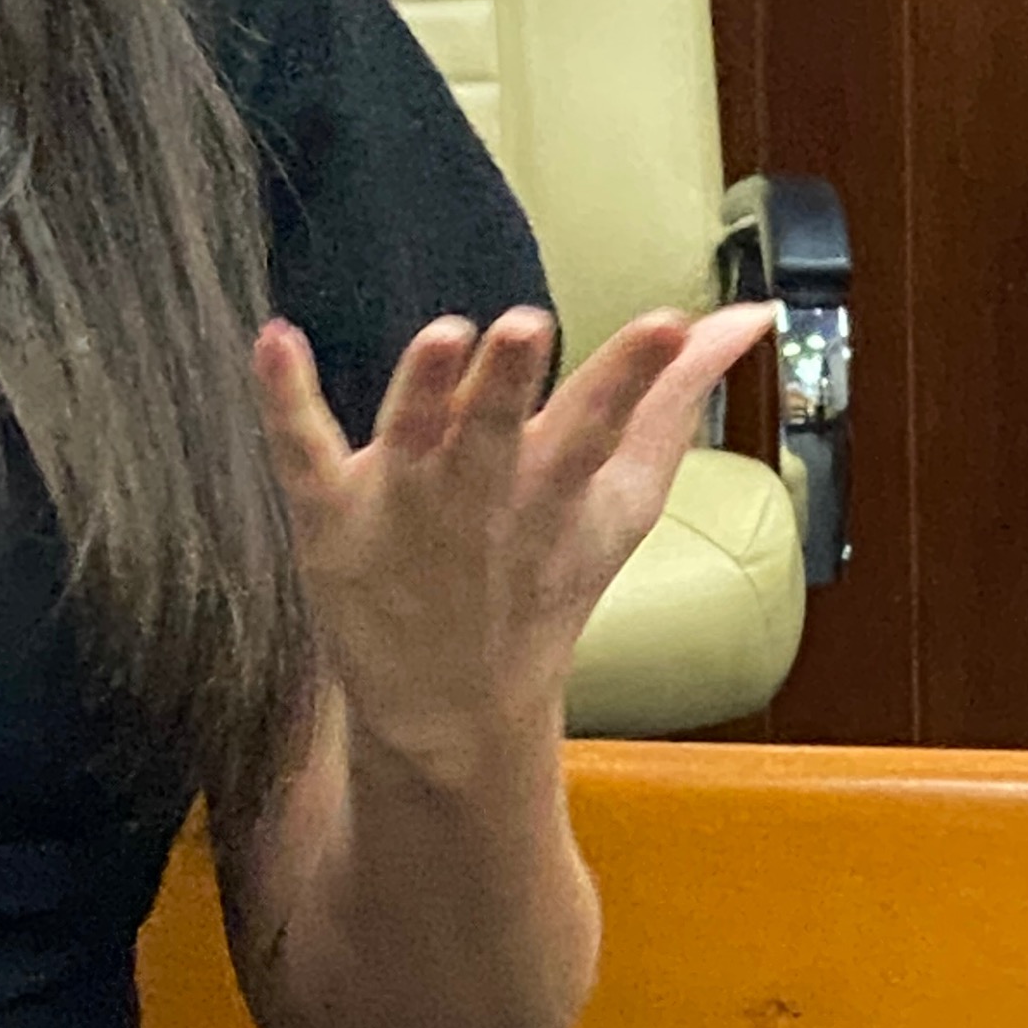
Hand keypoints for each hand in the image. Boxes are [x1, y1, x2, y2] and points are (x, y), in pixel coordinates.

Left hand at [254, 301, 775, 780]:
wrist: (453, 713)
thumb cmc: (543, 576)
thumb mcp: (622, 496)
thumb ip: (676, 398)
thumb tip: (753, 314)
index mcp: (554, 484)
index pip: (602, 422)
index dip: (635, 374)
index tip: (670, 322)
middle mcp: (480, 491)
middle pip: (495, 429)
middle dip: (508, 383)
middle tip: (524, 325)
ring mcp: (401, 506)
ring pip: (409, 435)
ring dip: (422, 387)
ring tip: (438, 336)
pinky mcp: (330, 517)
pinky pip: (303, 453)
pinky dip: (287, 401)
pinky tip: (274, 339)